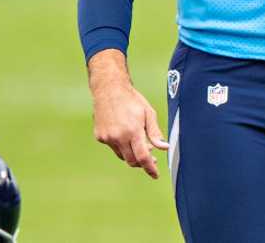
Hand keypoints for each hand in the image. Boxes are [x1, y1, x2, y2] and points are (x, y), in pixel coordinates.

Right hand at [88, 50, 168, 178]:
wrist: (109, 89)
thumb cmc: (132, 99)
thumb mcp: (148, 113)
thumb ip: (155, 132)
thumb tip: (164, 147)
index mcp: (133, 131)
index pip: (143, 157)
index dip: (150, 168)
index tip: (155, 175)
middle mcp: (118, 137)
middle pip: (131, 160)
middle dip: (141, 162)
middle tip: (151, 157)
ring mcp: (107, 137)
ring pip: (122, 155)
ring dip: (131, 153)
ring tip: (138, 142)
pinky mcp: (100, 137)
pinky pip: (113, 147)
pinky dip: (121, 145)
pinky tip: (124, 132)